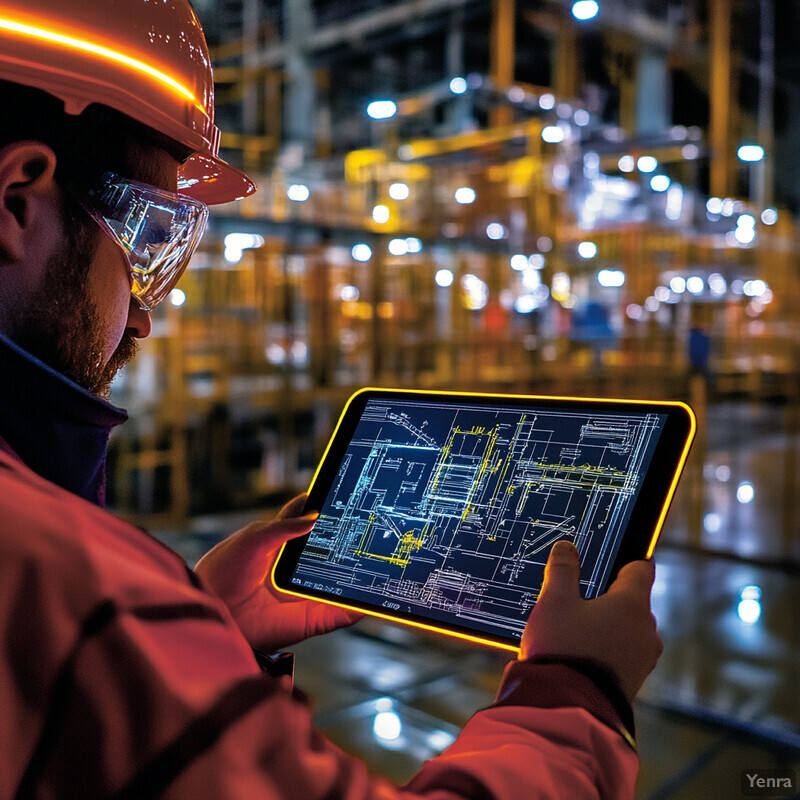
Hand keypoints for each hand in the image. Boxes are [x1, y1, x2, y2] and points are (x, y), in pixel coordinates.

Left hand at [194, 494, 361, 651]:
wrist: (210, 611)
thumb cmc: (221, 572)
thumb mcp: (254, 538)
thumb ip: (285, 526)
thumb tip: (315, 515)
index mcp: (281, 544)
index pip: (311, 523)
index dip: (328, 511)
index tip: (349, 498)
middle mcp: (296, 569)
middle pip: (332, 553)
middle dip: (353, 542)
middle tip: (374, 529)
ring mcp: (304, 594)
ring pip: (341, 582)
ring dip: (362, 575)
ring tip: (384, 562)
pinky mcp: (309, 620)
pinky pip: (338, 615)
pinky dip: (357, 608)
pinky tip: (372, 598)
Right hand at [520, 540, 662, 702]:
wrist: (567, 710)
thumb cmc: (563, 649)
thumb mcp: (554, 601)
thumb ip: (562, 570)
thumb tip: (567, 548)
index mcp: (632, 603)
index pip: (640, 568)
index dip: (626, 559)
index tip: (615, 556)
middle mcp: (646, 630)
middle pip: (631, 601)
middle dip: (608, 598)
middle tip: (579, 598)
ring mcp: (643, 659)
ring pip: (626, 630)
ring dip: (606, 627)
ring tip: (573, 630)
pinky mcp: (633, 683)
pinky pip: (621, 655)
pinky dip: (605, 650)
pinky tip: (578, 654)